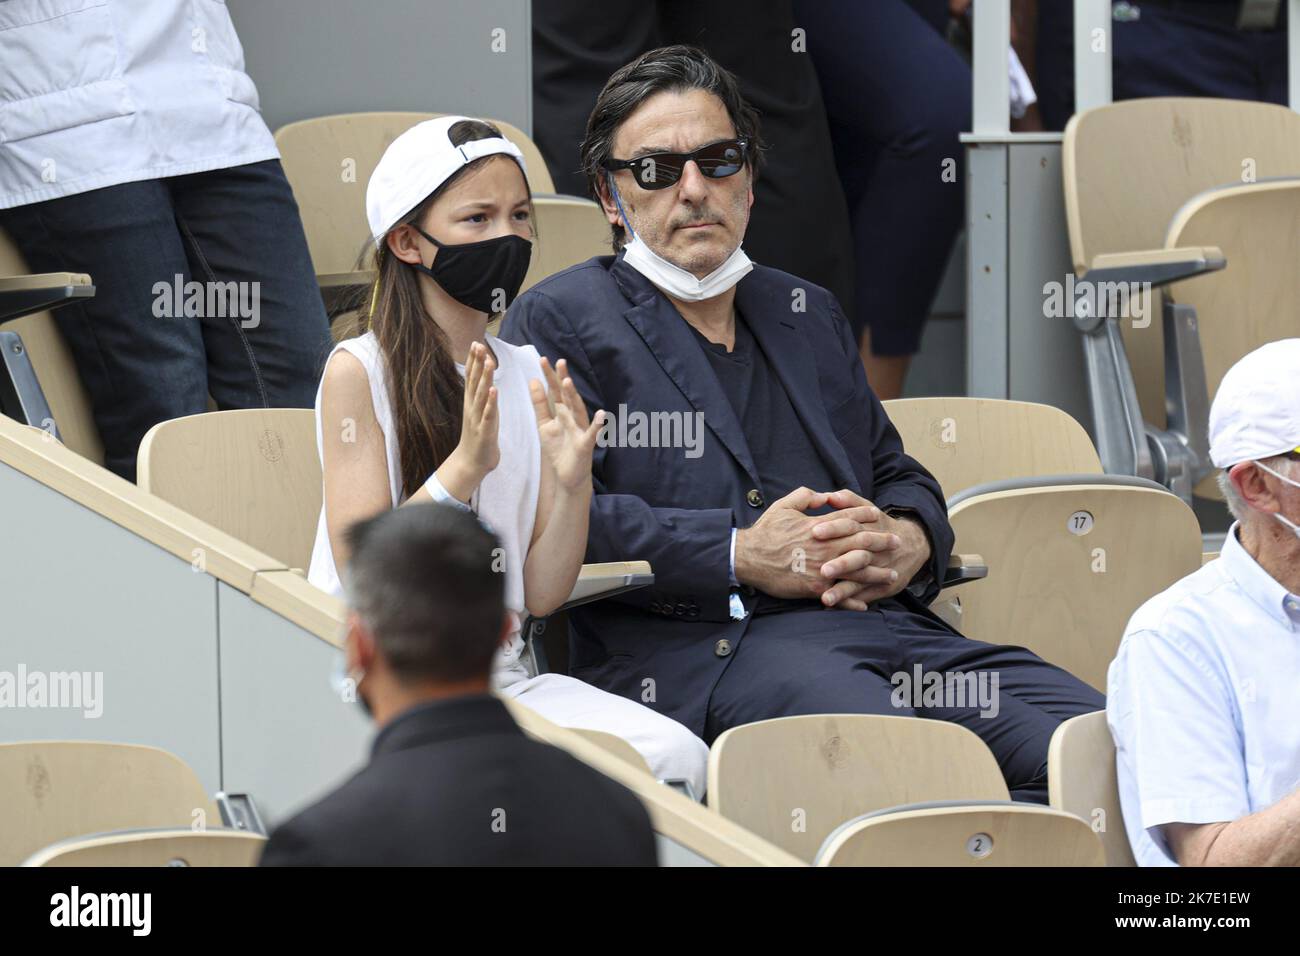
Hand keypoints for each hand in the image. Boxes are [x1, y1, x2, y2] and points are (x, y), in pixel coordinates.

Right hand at [445, 341, 499, 490]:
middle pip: (475, 381)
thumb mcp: (479, 413)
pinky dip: (490, 402)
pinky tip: (494, 391)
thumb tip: (485, 382)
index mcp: (472, 402)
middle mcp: (472, 407)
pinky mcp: (485, 430)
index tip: (476, 343)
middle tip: (478, 344)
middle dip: (477, 363)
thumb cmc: (478, 437)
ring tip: (488, 362)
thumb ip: (481, 397)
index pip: (472, 377)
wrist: (471, 463)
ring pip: (481, 394)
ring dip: (485, 378)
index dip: (474, 361)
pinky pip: (488, 414)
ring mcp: (477, 418)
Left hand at [531, 357, 604, 491]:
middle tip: (559, 362)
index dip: (550, 376)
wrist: (568, 476)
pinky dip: (597, 425)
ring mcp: (580, 430)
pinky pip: (593, 434)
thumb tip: (533, 380)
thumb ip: (540, 404)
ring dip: (574, 396)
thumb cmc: (559, 449)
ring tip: (568, 382)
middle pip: (567, 396)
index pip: (556, 391)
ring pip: (578, 410)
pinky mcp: (586, 445)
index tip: (542, 359)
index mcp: (562, 413)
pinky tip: (602, 415)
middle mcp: (573, 418)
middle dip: (563, 380)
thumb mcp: (544, 424)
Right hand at [733, 487, 901, 601]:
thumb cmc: (765, 532)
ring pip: (856, 571)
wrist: (748, 557)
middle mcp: (825, 547)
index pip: (850, 519)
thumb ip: (805, 496)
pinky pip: (838, 595)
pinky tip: (865, 605)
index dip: (867, 516)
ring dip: (876, 574)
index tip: (880, 516)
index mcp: (819, 527)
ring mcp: (822, 568)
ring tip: (891, 575)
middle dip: (881, 543)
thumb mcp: (784, 506)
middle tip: (897, 543)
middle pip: (861, 544)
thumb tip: (823, 495)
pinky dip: (852, 601)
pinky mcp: (814, 587)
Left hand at [811, 490, 930, 608]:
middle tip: (822, 570)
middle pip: (858, 556)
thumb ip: (849, 501)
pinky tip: (835, 608)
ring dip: (844, 591)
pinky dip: (851, 603)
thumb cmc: (878, 525)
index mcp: (869, 528)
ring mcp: (879, 570)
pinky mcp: (882, 587)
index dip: (834, 528)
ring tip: (826, 599)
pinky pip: (866, 596)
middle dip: (842, 564)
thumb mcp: (867, 509)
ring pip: (861, 581)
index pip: (850, 526)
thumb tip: (829, 496)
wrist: (912, 545)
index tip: (814, 531)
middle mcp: (875, 550)